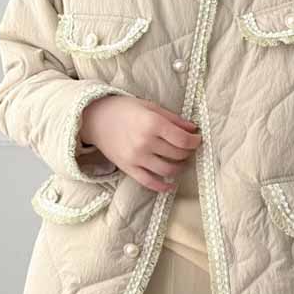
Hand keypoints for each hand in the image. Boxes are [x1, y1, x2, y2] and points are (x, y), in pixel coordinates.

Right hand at [80, 95, 201, 192]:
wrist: (96, 118)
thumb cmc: (124, 109)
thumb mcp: (150, 107)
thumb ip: (173, 119)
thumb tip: (193, 128)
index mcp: (152, 124)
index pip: (183, 140)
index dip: (195, 141)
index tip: (197, 139)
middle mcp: (145, 143)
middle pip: (178, 155)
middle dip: (188, 152)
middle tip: (188, 148)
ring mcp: (136, 158)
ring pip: (168, 170)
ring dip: (180, 167)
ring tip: (181, 161)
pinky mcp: (128, 168)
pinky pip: (149, 182)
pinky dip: (163, 186)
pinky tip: (171, 184)